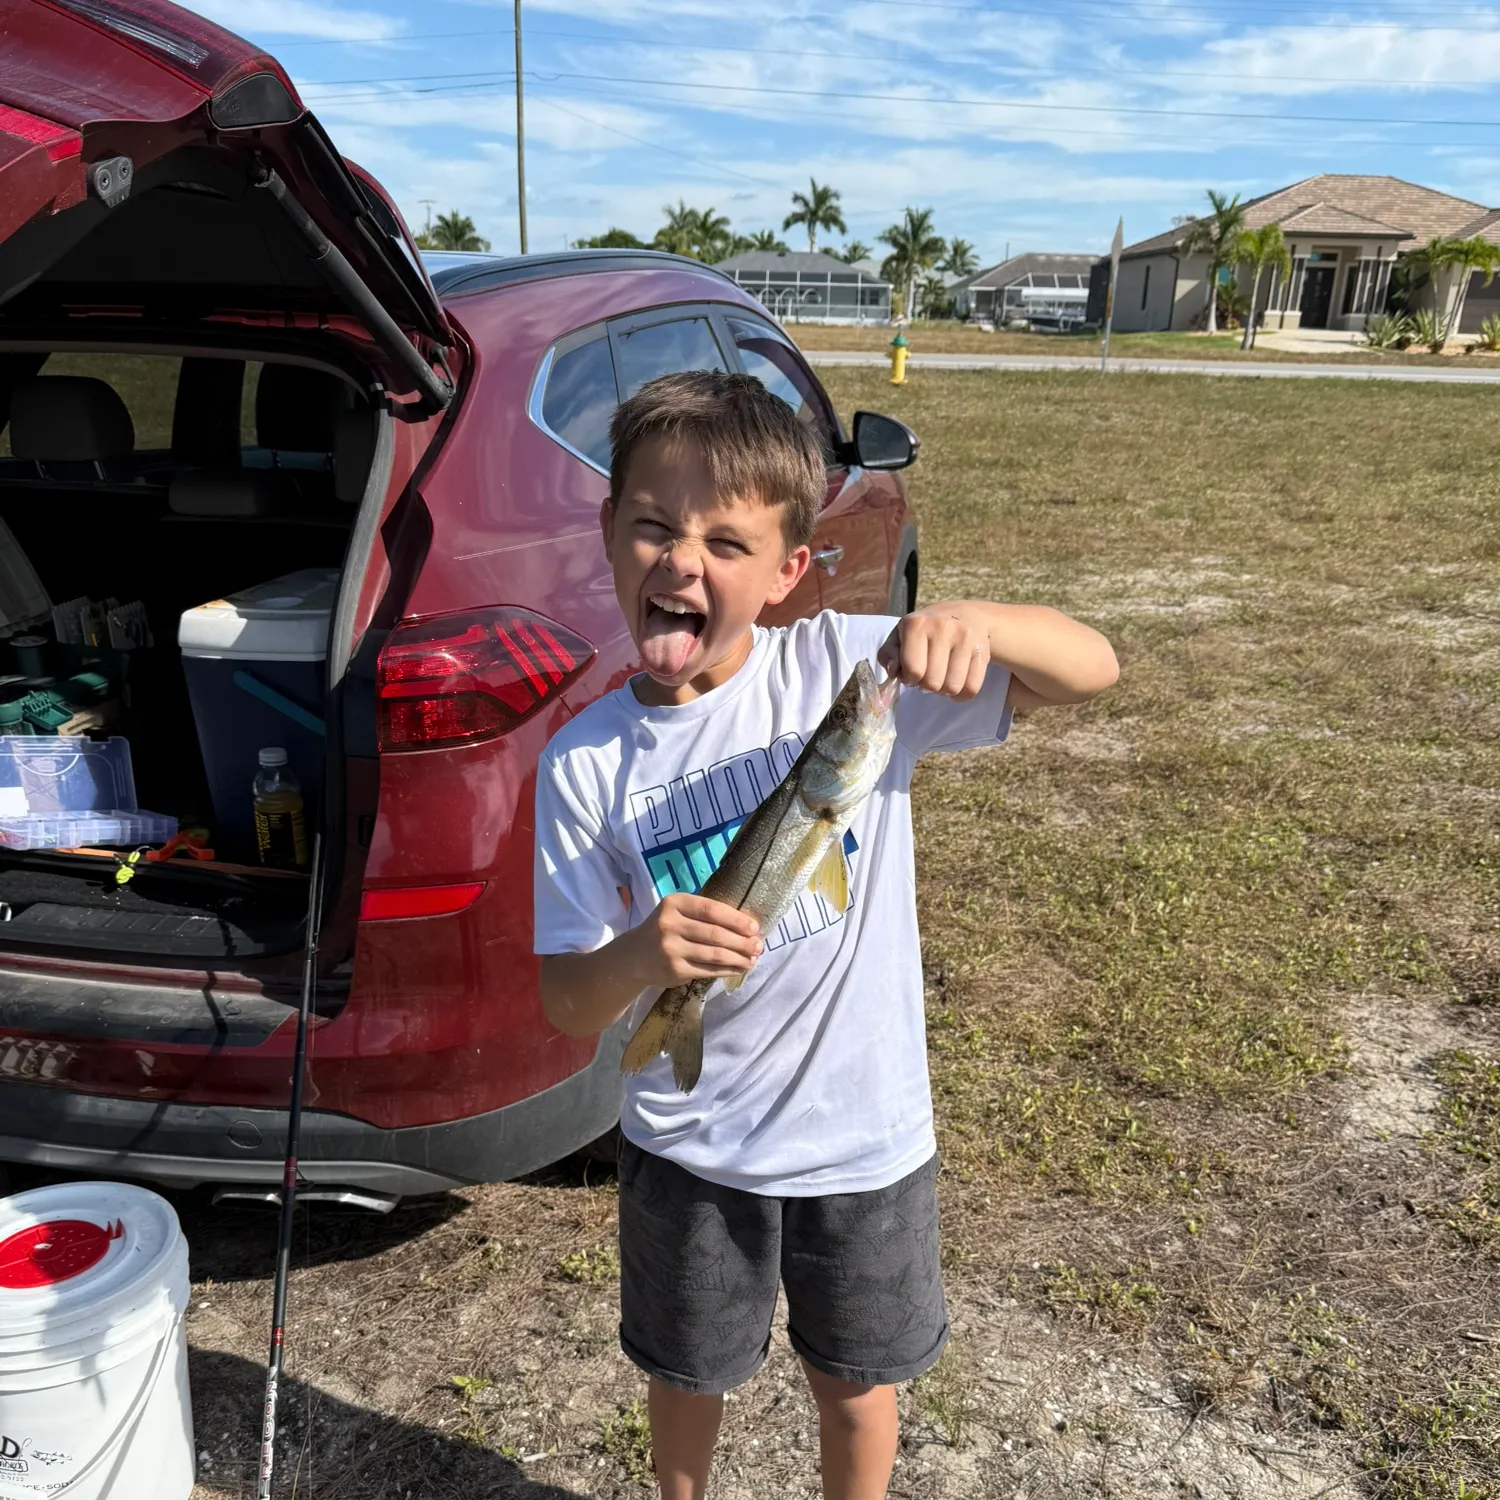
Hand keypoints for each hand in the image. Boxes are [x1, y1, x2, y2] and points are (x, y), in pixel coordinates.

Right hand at [626, 892, 762, 988]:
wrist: (634, 956)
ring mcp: (671, 949)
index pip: (711, 910)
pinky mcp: (674, 970)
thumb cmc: (665, 929)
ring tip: (752, 959)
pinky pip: (707, 970)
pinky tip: (738, 968)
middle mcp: (670, 924)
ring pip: (714, 954)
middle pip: (715, 934)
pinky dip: (727, 970)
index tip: (754, 927)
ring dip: (738, 958)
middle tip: (759, 946)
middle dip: (742, 941)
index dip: (736, 919)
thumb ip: (704, 914)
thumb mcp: (678, 912)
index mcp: (674, 903)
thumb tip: (746, 926)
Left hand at [878, 609, 990, 700]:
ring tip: (941, 677)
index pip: (913, 670)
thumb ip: (888, 655)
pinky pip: (971, 688)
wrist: (963, 615)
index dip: (909, 679)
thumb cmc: (924, 631)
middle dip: (926, 686)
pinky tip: (956, 683)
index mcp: (916, 624)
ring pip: (952, 688)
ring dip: (944, 690)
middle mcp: (943, 628)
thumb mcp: (899, 637)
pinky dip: (961, 694)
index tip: (912, 674)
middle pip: (932, 683)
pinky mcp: (983, 650)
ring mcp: (966, 638)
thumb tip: (894, 671)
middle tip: (928, 675)